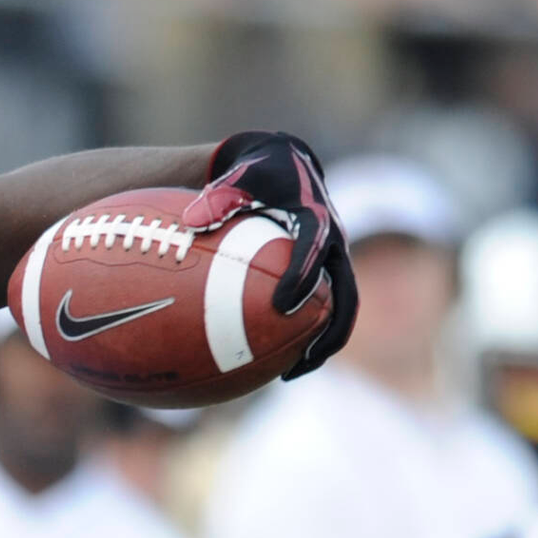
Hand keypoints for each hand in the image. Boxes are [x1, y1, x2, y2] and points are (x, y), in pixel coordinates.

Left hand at [189, 130, 356, 376]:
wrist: (285, 164)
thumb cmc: (255, 173)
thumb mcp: (236, 177)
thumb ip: (218, 197)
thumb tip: (191, 220)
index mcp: (315, 215)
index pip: (315, 248)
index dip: (301, 276)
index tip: (281, 305)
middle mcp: (334, 240)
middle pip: (346, 292)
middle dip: (328, 327)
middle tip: (303, 358)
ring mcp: (334, 259)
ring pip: (341, 308)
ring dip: (323, 342)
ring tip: (293, 373)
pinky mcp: (326, 272)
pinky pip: (323, 309)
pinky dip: (307, 336)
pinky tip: (276, 364)